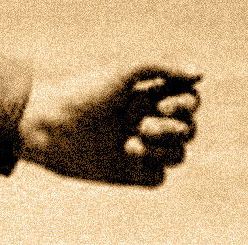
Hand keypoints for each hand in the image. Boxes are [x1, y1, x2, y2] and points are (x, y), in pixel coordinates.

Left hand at [18, 64, 200, 185]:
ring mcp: (140, 149)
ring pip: (178, 155)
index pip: (189, 102)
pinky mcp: (129, 174)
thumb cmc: (81, 93)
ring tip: (132, 140)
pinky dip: (152, 168)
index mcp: (147, 97)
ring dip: (163, 148)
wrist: (46, 124)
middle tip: (142, 124)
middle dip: (173, 128)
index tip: (166, 104)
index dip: (186, 105)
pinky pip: (158, 178)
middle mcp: (147, 122)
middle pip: (188, 130)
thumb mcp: (121, 74)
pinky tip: (129, 155)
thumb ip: (160, 69)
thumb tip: (201, 72)